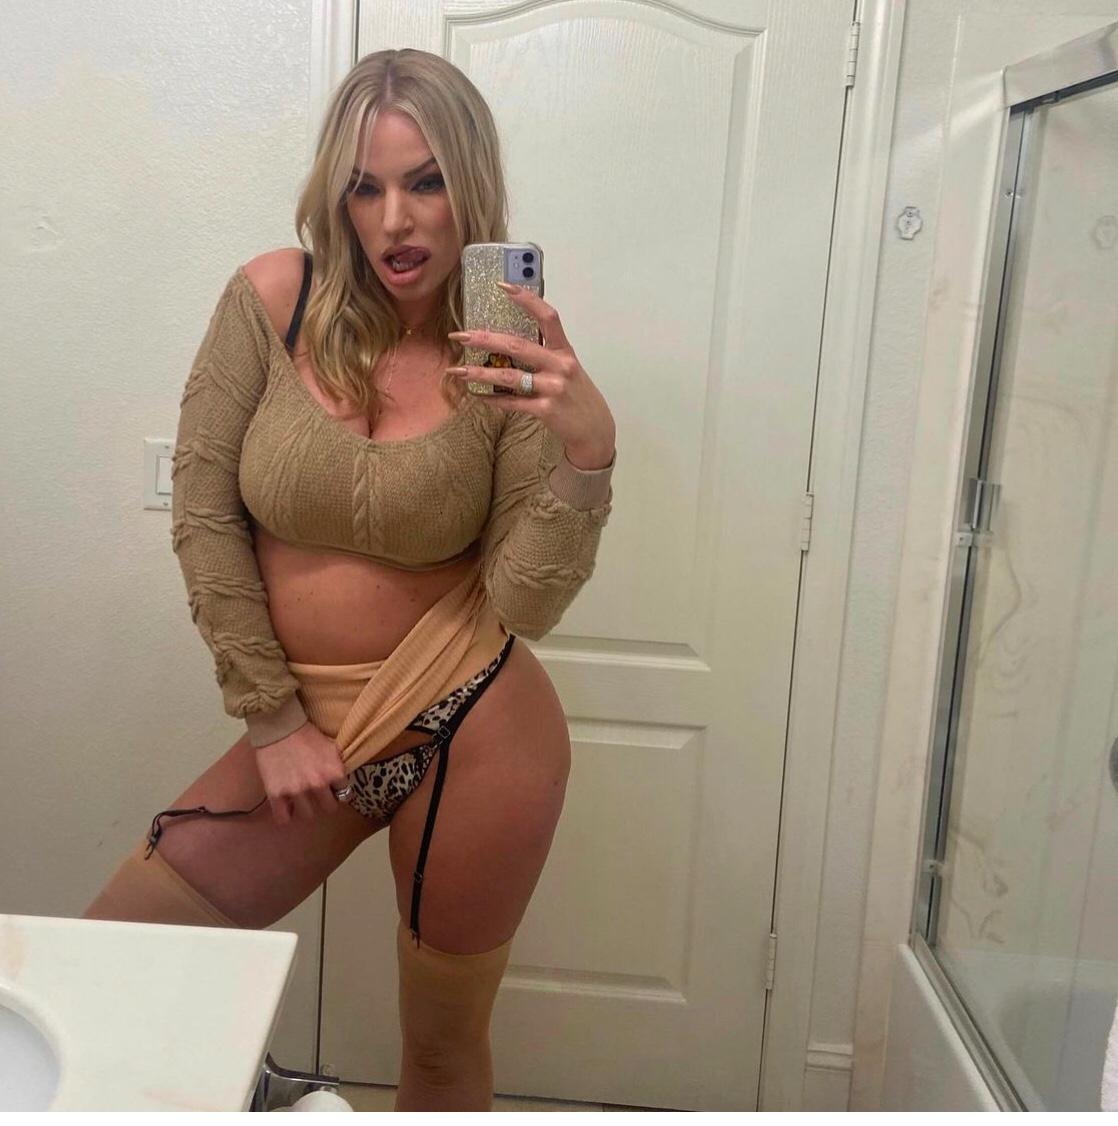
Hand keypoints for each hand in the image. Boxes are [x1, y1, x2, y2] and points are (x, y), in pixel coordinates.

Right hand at [253, 721, 349, 825]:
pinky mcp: (276, 794)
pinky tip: (286, 808)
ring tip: (302, 800)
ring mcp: (296, 790)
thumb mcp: (331, 748)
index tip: (334, 790)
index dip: (339, 791)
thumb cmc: (306, 734)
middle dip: (325, 802)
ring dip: (306, 808)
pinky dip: (285, 816)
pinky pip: (283, 818)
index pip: (346, 794)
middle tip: (319, 796)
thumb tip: (343, 781)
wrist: (280, 727)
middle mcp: (317, 784)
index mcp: (334, 772)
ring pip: (308, 815)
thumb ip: (338, 767)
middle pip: (328, 808)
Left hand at [446, 283, 615, 467]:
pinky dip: (494, 400)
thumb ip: (546, 354)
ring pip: (510, 376)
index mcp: (565, 351)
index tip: (503, 286)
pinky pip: (513, 403)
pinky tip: (479, 397)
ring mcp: (553, 388)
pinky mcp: (546, 410)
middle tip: (461, 336)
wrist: (594, 429)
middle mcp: (560, 366)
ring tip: (458, 371)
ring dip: (480, 374)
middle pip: (518, 346)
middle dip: (486, 339)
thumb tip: (510, 343)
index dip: (527, 299)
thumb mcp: (568, 369)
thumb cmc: (577, 395)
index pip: (548, 317)